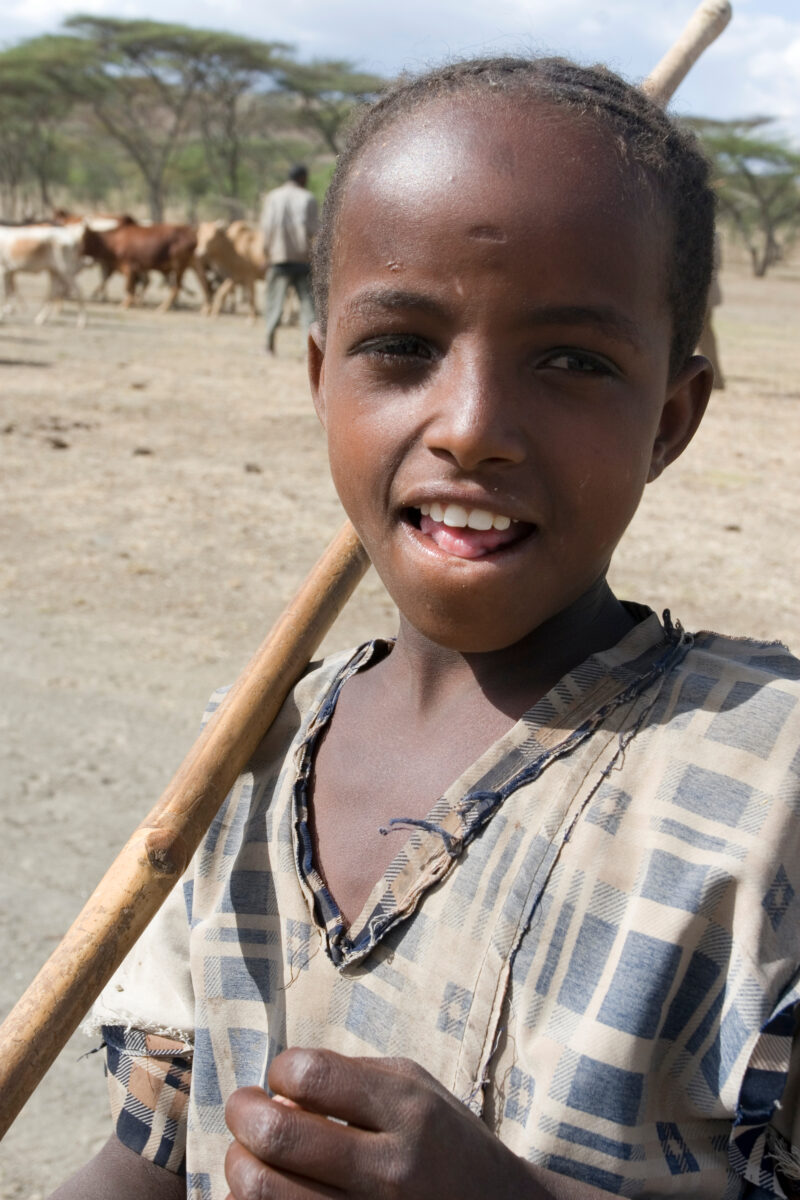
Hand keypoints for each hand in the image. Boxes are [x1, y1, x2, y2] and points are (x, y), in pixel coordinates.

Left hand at [224, 1047, 540, 1198]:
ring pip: (266, 1196)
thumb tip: (274, 1094)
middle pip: (278, 1136)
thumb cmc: (444, 1141)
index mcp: (407, 1109)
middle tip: (243, 1111)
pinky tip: (270, 1192)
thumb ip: (348, 1078)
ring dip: (240, 1168)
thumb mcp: (414, 1087)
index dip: (279, 1070)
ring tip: (248, 1156)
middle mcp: (391, 1168)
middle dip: (242, 1116)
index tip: (281, 1078)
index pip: (310, 1075)